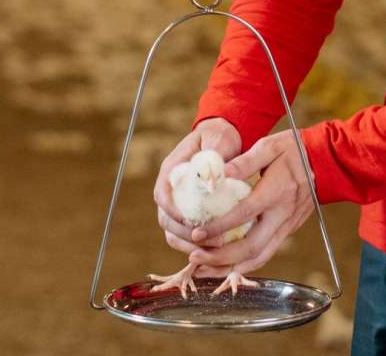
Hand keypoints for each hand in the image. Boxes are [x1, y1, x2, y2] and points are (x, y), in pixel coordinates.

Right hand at [154, 118, 241, 251]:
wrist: (222, 140)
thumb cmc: (220, 137)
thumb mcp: (219, 140)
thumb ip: (216, 155)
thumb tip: (216, 178)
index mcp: (171, 170)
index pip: (163, 195)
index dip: (173, 211)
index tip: (192, 222)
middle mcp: (171, 189)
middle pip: (166, 219)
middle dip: (186, 234)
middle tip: (213, 240)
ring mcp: (178, 202)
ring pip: (173, 232)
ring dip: (191, 244)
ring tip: (217, 249)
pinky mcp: (189, 213)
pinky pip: (186, 235)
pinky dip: (197, 245)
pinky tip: (217, 249)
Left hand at [187, 130, 313, 277]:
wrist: (325, 163)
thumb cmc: (294, 151)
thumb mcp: (269, 146)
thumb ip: (246, 160)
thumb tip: (221, 172)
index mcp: (275, 192)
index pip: (244, 214)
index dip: (219, 227)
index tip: (197, 233)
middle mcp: (281, 215)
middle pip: (251, 246)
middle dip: (221, 257)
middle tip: (195, 257)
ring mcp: (286, 226)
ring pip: (259, 257)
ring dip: (230, 267)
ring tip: (204, 269)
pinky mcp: (287, 231)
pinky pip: (265, 254)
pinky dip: (244, 265)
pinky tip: (226, 266)